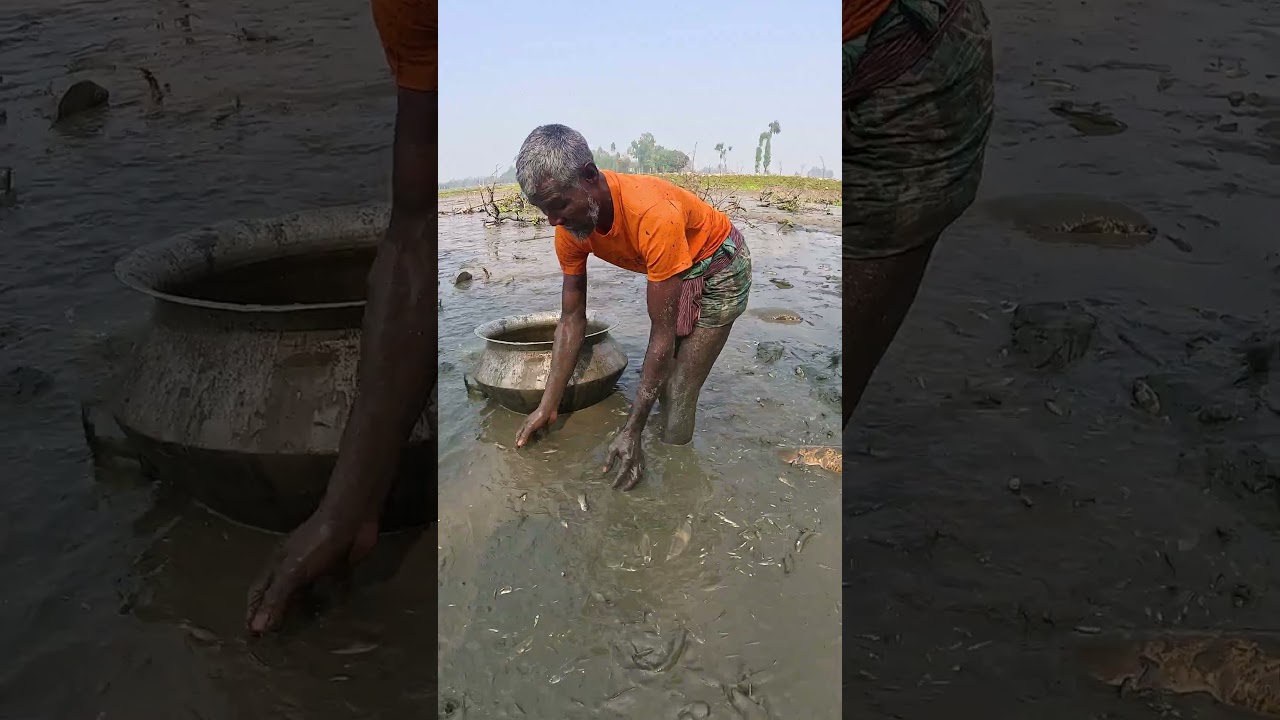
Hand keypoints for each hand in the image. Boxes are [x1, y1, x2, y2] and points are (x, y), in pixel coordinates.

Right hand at [245, 510, 377, 633]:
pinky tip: (327, 617)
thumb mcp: (293, 571)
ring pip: (302, 594)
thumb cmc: (318, 542)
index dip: (254, 612)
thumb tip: (257, 626)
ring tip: (298, 635)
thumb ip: (277, 598)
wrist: (352, 518)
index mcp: (277, 565)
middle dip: (274, 614)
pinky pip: (325, 591)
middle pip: (279, 594)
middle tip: (273, 640)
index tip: (252, 637)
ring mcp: (314, 568)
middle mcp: (292, 567)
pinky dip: (323, 604)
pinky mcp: (335, 569)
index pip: (259, 593)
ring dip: (299, 611)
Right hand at [515, 405, 556, 447]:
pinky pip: (539, 433)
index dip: (517, 440)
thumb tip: (519, 444)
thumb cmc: (538, 418)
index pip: (519, 434)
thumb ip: (525, 435)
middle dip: (523, 440)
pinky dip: (538, 437)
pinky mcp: (543, 426)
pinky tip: (539, 441)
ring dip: (530, 439)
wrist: (548, 410)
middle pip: (524, 434)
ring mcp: (536, 426)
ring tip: (530, 446)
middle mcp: (529, 425)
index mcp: (525, 425)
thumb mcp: (530, 427)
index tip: (516, 447)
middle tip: (522, 448)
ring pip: (532, 434)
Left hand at [603, 429, 644, 489]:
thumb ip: (609, 461)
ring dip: (634, 482)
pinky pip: (641, 471)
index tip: (613, 487)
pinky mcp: (642, 459)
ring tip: (628, 486)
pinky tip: (633, 478)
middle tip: (623, 490)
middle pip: (635, 477)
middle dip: (629, 485)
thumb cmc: (621, 439)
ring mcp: (640, 461)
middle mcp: (636, 461)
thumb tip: (604, 472)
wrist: (633, 431)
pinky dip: (637, 476)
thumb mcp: (612, 449)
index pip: (622, 474)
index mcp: (628, 459)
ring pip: (640, 475)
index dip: (617, 481)